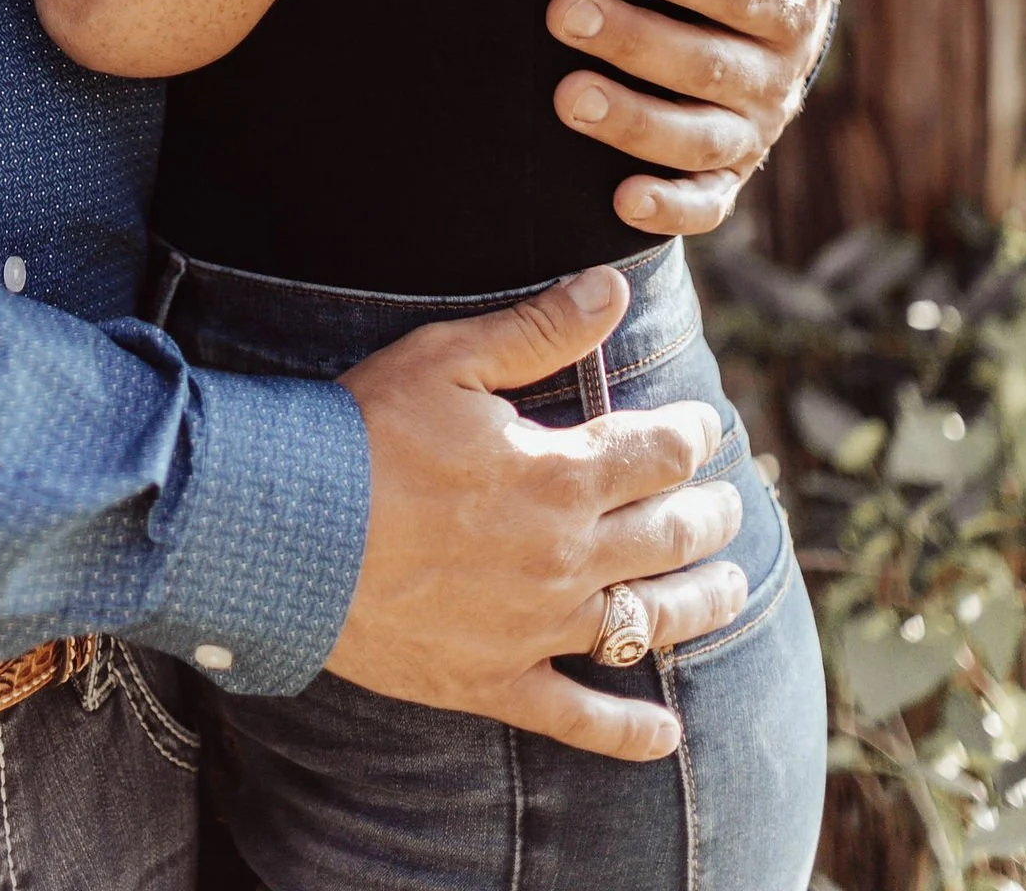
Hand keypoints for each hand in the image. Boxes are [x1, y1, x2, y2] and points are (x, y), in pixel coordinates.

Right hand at [330, 266, 743, 757]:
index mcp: (560, 474)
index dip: (690, 435)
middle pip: (669, 536)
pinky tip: (665, 737)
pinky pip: (578, 715)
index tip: (704, 426)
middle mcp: (567, 557)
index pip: (658, 453)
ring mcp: (537, 627)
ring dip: (700, 605)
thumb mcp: (448, 359)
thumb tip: (612, 288)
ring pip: (647, 623)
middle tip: (729, 507)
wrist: (292, 533)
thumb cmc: (364, 432)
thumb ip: (539, 328)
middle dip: (708, 516)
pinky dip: (628, 733)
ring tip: (733, 590)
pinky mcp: (495, 681)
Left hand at [546, 0, 837, 237]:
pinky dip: (669, 210)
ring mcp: (754, 133)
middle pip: (708, 64)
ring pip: (698, 137)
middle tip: (562, 12)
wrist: (770, 37)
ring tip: (565, 97)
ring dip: (633, 121)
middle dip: (633, 40)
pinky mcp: (728, 180)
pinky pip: (706, 205)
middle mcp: (781, 73)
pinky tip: (619, 202)